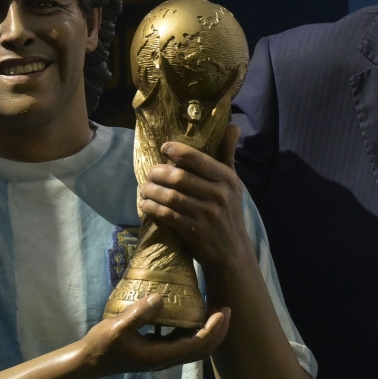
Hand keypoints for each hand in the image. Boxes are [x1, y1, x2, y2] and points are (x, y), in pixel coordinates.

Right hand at [80, 294, 229, 378]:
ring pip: (195, 346)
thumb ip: (139, 314)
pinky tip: (192, 313)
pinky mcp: (158, 349)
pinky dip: (195, 329)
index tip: (222, 311)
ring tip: (215, 310)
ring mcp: (163, 355)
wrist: (90, 360)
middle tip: (226, 309)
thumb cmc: (103, 345)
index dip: (213, 330)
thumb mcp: (118, 327)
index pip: (197, 345)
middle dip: (218, 331)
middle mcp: (167, 358)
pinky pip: (184, 340)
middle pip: (203, 349)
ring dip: (209, 330)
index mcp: (162, 355)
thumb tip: (161, 298)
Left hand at [138, 125, 253, 271]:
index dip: (177, 151)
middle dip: (158, 173)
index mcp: (227, 179)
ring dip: (151, 191)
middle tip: (150, 173)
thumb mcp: (233, 183)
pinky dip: (152, 208)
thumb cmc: (229, 212)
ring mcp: (207, 214)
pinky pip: (167, 215)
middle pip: (179, 177)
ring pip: (170, 196)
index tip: (164, 148)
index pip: (198, 159)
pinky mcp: (194, 231)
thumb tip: (233, 126)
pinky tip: (145, 205)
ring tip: (144, 188)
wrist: (232, 252)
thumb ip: (228, 154)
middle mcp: (219, 195)